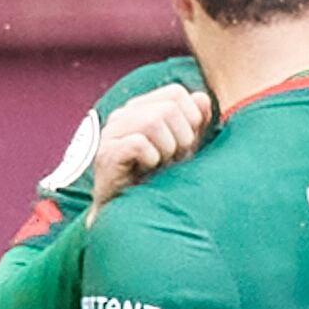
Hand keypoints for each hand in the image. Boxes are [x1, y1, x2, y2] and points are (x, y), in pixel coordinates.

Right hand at [86, 81, 214, 202]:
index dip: (191, 117)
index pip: (175, 92)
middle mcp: (123, 115)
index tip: (186, 144)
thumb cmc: (158, 180)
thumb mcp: (184, 149)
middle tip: (174, 160)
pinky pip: (138, 143)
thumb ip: (195, 122)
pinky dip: (151, 159)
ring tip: (161, 165)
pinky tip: (146, 170)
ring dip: (167, 149)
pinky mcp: (105, 154)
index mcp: (141, 108)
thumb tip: (202, 99)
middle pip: (168, 107)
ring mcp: (111, 133)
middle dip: (181, 138)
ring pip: (153, 121)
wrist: (128, 216)